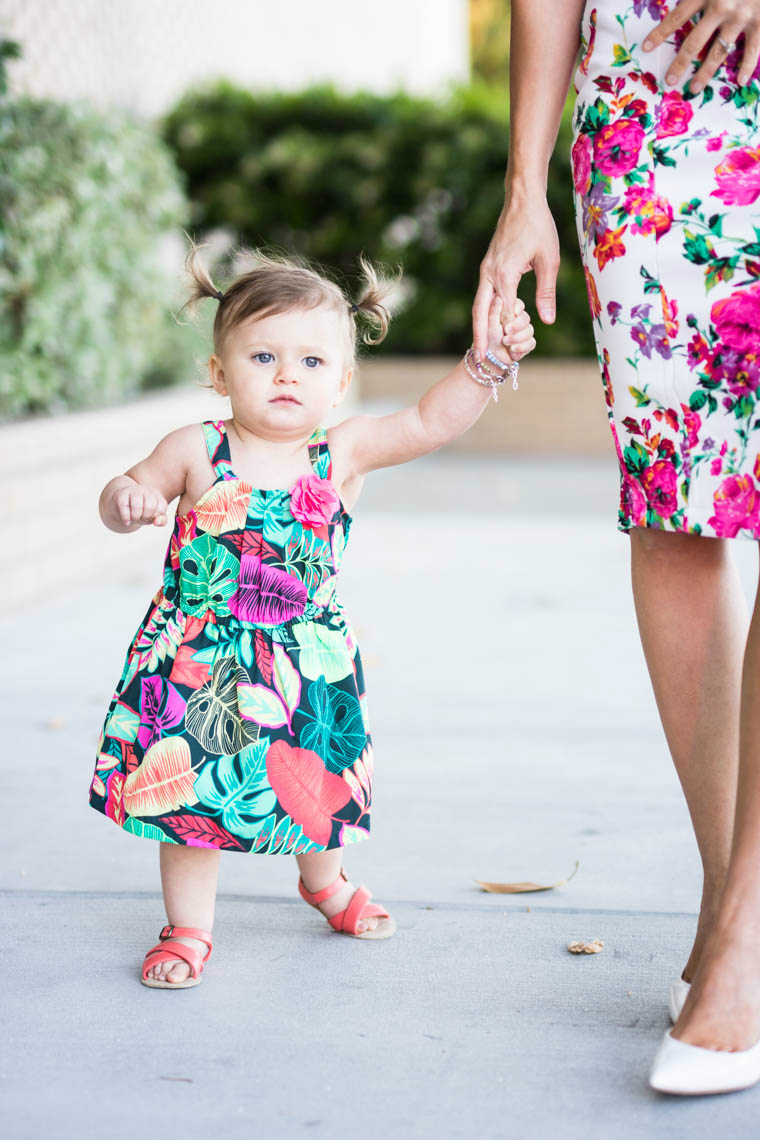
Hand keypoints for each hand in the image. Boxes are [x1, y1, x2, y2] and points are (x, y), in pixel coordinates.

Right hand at [112, 481, 168, 527]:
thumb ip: (162, 520)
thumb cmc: (140, 512)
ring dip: (135, 518)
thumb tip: (157, 522)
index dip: (155, 517)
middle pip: (150, 507)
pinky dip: (126, 518)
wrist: (121, 506)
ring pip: (137, 506)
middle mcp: (146, 489)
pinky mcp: (121, 493)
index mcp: (156, 494)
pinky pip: (124, 507)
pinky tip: (126, 522)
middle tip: (140, 518)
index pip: (161, 508)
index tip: (150, 517)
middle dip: (145, 517)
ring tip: (133, 519)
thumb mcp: (153, 517)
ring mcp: (133, 490)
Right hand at [473, 193, 559, 359]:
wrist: (522, 200)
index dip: (508, 332)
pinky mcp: (488, 266)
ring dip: (479, 326)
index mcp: (504, 273)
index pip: (504, 312)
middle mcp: (489, 273)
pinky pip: (484, 294)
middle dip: (480, 336)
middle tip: (479, 358)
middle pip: (480, 312)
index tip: (511, 349)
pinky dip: (484, 312)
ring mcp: (486, 270)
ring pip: (479, 304)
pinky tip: (488, 324)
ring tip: (480, 348)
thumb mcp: (549, 260)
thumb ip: (546, 292)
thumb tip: (547, 322)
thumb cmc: (539, 226)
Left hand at [493, 297, 535, 361]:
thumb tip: (498, 298)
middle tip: (506, 331)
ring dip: (517, 338)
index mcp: (508, 312)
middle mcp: (518, 320)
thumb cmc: (487, 340)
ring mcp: (524, 332)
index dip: (518, 308)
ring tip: (505, 343)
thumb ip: (494, 313)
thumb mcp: (488, 325)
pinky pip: (531, 343)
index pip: (518, 305)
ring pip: (530, 331)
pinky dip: (522, 347)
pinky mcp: (527, 344)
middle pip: (526, 318)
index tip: (514, 313)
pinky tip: (513, 350)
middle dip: (517, 326)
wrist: (490, 359)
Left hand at [643, 0, 759, 90]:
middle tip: (670, 80)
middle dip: (680, 63)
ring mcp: (741, 17)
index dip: (660, 33)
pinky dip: (748, 65)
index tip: (645, 48)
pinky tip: (740, 81)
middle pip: (695, 42)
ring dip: (706, 72)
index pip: (677, 17)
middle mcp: (721, 7)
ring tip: (694, 87)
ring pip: (719, 51)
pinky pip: (753, 48)